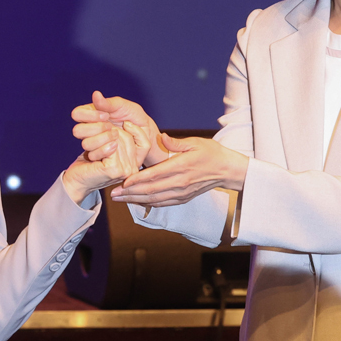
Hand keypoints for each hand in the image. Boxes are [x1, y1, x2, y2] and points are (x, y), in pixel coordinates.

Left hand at [61, 122, 150, 204]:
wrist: (75, 183)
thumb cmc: (88, 164)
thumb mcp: (106, 147)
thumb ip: (118, 139)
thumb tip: (127, 123)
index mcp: (134, 164)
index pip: (140, 140)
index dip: (131, 130)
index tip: (120, 123)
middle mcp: (133, 168)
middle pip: (127, 138)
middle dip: (109, 131)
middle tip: (96, 132)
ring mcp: (126, 170)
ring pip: (118, 140)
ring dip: (100, 138)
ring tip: (91, 145)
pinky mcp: (115, 170)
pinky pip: (109, 147)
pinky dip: (97, 147)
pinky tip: (90, 154)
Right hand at [72, 91, 165, 166]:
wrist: (145, 132)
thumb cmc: (134, 116)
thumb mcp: (123, 106)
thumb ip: (109, 103)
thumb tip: (95, 94)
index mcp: (92, 114)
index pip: (77, 114)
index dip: (89, 115)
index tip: (106, 115)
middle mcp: (90, 129)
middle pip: (77, 131)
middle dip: (96, 128)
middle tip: (111, 126)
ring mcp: (94, 142)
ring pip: (85, 144)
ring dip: (102, 139)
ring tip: (116, 136)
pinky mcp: (101, 154)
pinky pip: (94, 155)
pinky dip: (106, 150)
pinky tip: (116, 146)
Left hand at [110, 133, 247, 205]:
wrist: (228, 170)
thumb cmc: (212, 153)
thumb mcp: (195, 142)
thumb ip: (176, 142)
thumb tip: (160, 137)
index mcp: (181, 167)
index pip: (154, 175)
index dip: (137, 180)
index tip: (123, 182)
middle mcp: (180, 183)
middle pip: (150, 190)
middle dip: (130, 193)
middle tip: (113, 194)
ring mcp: (182, 192)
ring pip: (154, 199)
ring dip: (136, 200)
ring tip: (120, 200)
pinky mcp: (184, 198)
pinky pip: (163, 203)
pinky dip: (148, 204)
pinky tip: (137, 202)